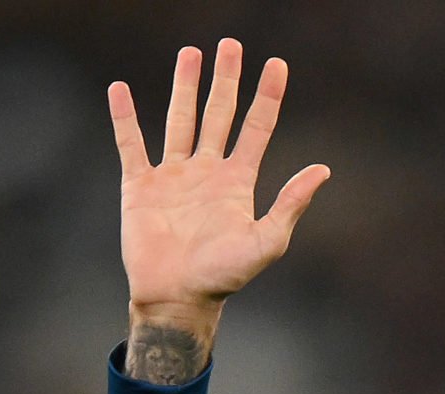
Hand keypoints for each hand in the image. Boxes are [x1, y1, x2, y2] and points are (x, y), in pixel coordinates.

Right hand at [108, 39, 328, 376]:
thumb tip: (323, 169)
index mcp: (238, 182)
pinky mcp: (139, 186)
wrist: (178, 297)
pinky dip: (125, 118)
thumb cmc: (225, 276)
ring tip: (191, 53)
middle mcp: (206, 172)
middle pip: (219, 114)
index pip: (257, 128)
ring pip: (180, 120)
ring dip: (185, 87)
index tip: (277, 64)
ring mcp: (173, 176)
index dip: (268, 96)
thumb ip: (291, 203)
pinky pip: (131, 144)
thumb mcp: (267, 241)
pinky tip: (121, 90)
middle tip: (230, 45)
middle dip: (226, 80)